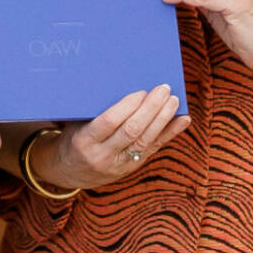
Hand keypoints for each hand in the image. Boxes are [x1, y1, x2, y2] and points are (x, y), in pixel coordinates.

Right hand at [31, 84, 189, 191]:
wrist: (69, 171)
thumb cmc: (72, 137)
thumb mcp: (74, 123)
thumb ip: (92, 109)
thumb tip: (120, 81)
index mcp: (84, 141)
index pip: (109, 122)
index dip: (127, 106)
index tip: (141, 91)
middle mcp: (103, 155)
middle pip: (132, 131)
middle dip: (150, 109)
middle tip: (163, 90)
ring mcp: (119, 164)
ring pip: (145, 141)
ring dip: (163, 119)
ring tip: (173, 100)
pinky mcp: (131, 168)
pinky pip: (154, 149)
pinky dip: (170, 133)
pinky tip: (183, 120)